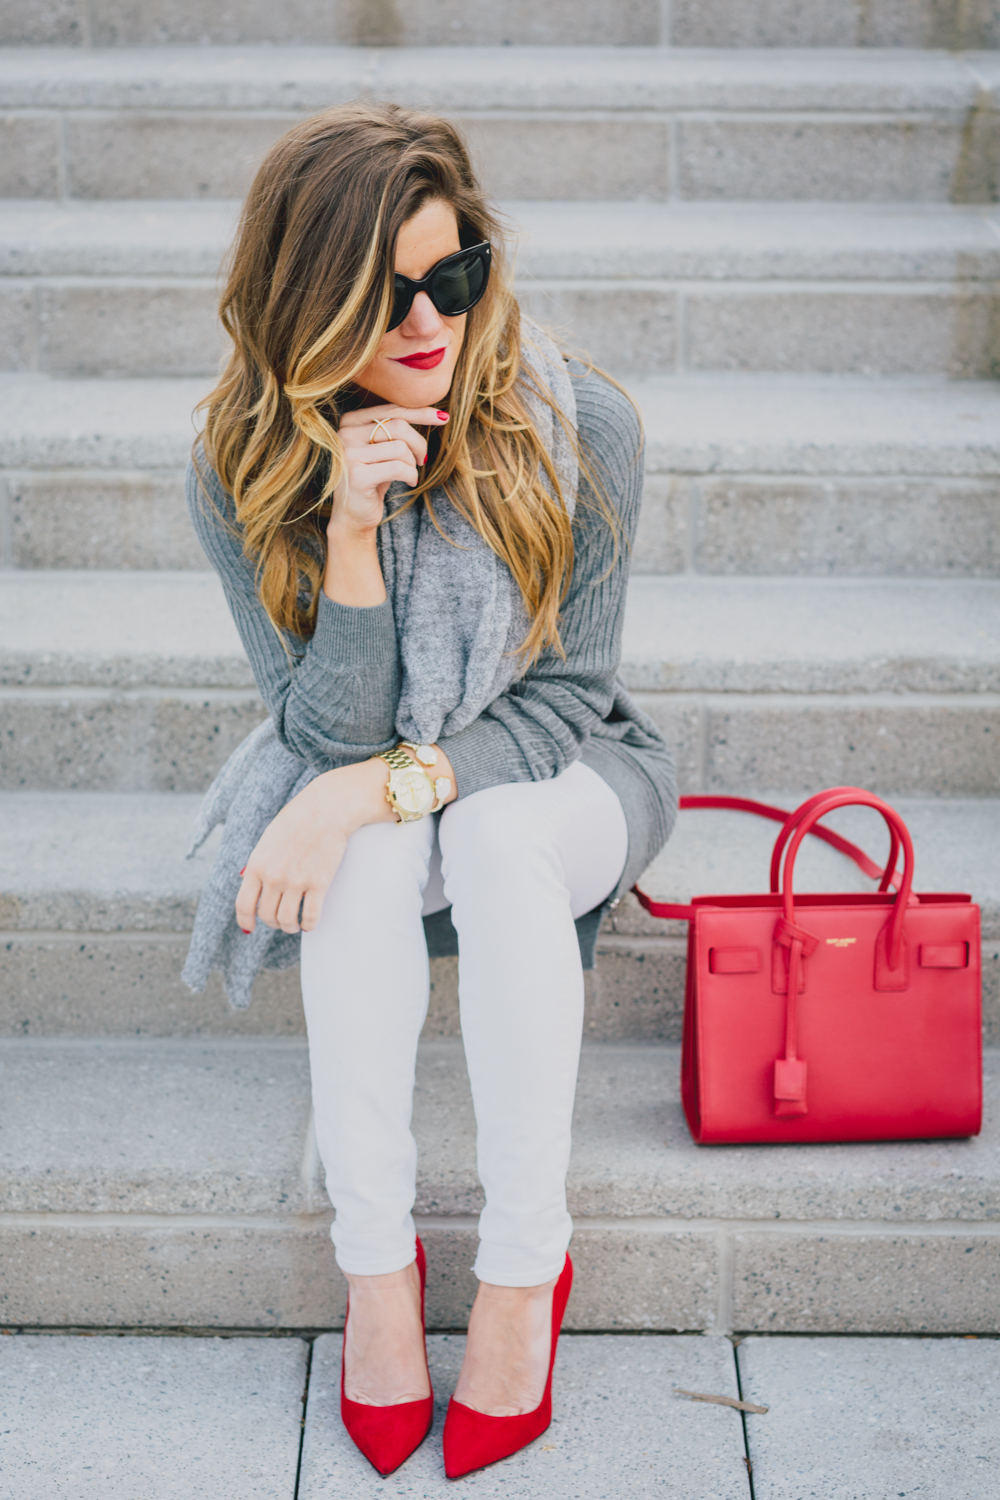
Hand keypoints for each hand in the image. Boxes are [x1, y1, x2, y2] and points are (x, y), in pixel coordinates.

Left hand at [236, 759, 392, 935]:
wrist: (327, 808)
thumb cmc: (299, 820)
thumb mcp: (269, 840)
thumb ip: (260, 864)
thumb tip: (254, 886)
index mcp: (257, 865)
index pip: (243, 904)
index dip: (246, 921)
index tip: (251, 926)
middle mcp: (273, 876)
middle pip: (267, 916)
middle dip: (274, 923)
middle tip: (282, 920)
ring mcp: (295, 881)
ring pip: (287, 920)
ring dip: (291, 926)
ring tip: (296, 923)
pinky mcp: (318, 884)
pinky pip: (310, 917)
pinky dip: (309, 925)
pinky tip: (310, 922)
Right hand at [333, 406, 448, 535]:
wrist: (354, 515)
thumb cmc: (373, 478)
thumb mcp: (382, 448)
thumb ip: (395, 428)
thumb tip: (434, 412)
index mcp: (350, 421)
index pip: (391, 410)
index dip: (420, 413)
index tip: (442, 418)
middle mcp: (345, 434)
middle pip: (398, 426)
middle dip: (419, 443)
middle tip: (423, 459)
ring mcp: (349, 455)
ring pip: (400, 448)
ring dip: (413, 463)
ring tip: (410, 473)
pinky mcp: (357, 476)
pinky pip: (398, 468)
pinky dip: (411, 475)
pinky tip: (410, 482)